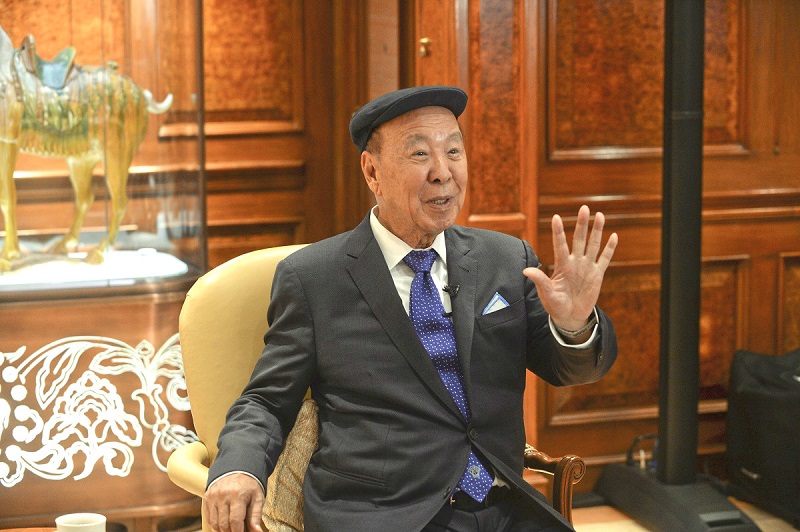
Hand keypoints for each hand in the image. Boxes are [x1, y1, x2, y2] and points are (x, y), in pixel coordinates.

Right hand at [204, 472, 263, 531]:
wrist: (237, 468)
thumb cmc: (249, 485)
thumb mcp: (258, 498)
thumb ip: (256, 516)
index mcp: (238, 495)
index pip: (235, 521)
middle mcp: (223, 495)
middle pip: (224, 524)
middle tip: (238, 531)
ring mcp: (213, 496)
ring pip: (215, 523)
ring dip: (222, 530)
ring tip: (231, 529)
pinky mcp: (207, 497)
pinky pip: (209, 518)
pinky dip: (215, 524)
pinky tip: (224, 524)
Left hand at [523, 205, 617, 330]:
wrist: (569, 316)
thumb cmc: (555, 304)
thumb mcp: (546, 293)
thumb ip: (540, 280)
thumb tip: (525, 271)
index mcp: (561, 265)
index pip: (559, 244)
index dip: (558, 232)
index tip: (556, 217)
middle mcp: (574, 262)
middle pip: (579, 239)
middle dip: (581, 224)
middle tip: (584, 207)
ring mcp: (587, 267)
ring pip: (593, 245)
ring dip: (597, 230)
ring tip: (599, 215)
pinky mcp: (597, 274)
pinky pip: (604, 259)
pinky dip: (609, 248)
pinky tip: (613, 236)